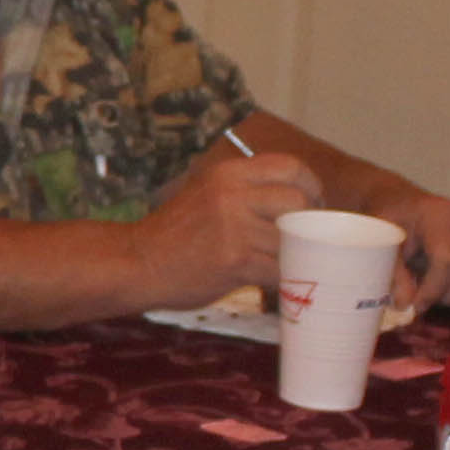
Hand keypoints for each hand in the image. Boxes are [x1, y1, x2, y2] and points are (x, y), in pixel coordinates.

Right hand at [134, 147, 319, 305]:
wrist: (136, 262)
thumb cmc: (174, 232)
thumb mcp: (206, 192)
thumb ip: (244, 189)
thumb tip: (296, 199)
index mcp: (228, 173)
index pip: (290, 167)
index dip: (311, 186)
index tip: (313, 204)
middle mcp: (232, 194)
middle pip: (297, 201)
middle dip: (308, 223)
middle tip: (303, 239)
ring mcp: (234, 228)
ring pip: (290, 239)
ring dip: (294, 255)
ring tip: (286, 262)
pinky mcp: (234, 261)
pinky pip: (277, 269)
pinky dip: (281, 279)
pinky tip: (273, 281)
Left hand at [364, 179, 449, 312]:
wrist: (405, 207)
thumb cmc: (392, 225)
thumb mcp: (382, 245)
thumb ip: (392, 275)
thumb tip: (405, 306)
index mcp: (439, 216)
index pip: (449, 258)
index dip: (434, 289)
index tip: (416, 305)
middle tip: (429, 300)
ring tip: (443, 294)